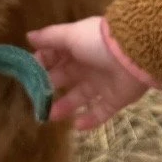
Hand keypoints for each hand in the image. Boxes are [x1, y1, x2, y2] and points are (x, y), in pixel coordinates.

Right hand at [27, 16, 147, 129]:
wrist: (134, 54)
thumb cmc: (97, 42)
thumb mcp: (70, 35)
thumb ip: (50, 37)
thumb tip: (28, 36)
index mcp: (78, 47)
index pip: (55, 56)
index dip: (41, 64)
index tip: (27, 75)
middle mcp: (88, 64)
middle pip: (65, 78)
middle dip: (49, 88)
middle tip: (35, 100)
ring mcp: (102, 82)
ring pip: (80, 97)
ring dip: (65, 106)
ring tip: (50, 116)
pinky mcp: (115, 99)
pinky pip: (101, 112)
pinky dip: (90, 120)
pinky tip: (76, 126)